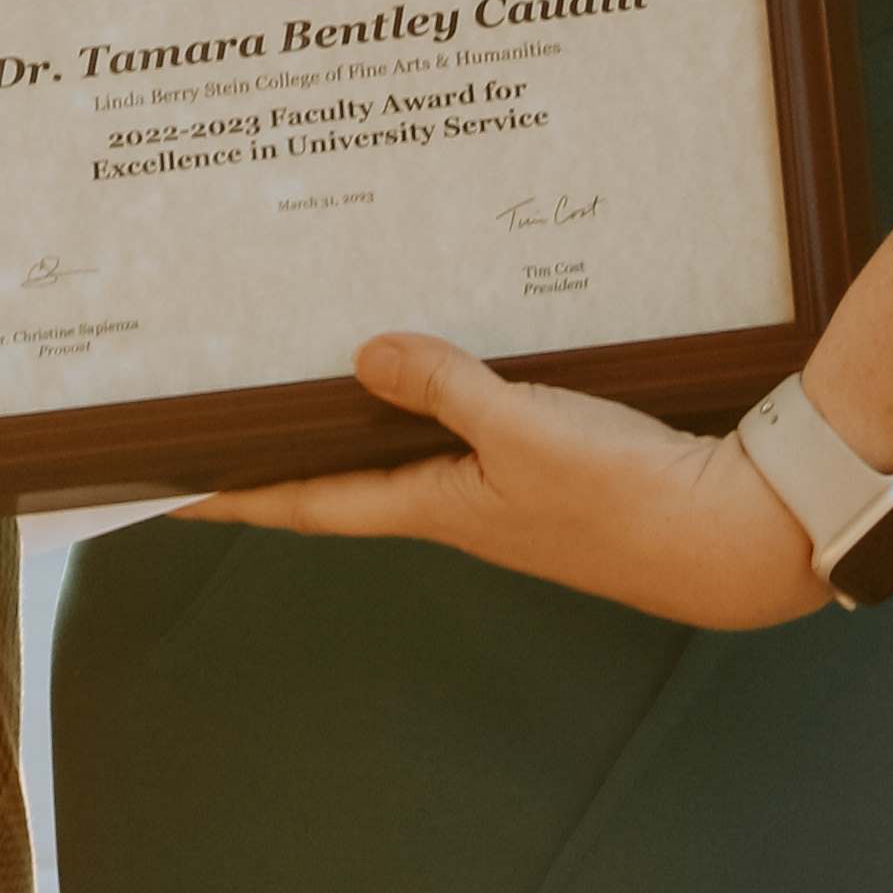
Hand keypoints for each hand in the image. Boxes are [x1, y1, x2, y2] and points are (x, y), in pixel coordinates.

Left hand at [175, 333, 826, 630]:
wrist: (733, 535)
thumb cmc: (628, 497)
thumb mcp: (525, 429)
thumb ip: (443, 387)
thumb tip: (360, 357)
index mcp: (435, 506)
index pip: (307, 502)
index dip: (231, 494)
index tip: (160, 488)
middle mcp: (457, 503)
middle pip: (344, 474)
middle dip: (281, 449)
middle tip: (218, 417)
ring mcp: (503, 491)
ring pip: (405, 446)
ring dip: (356, 417)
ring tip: (305, 373)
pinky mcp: (550, 470)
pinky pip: (466, 426)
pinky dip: (435, 395)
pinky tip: (436, 358)